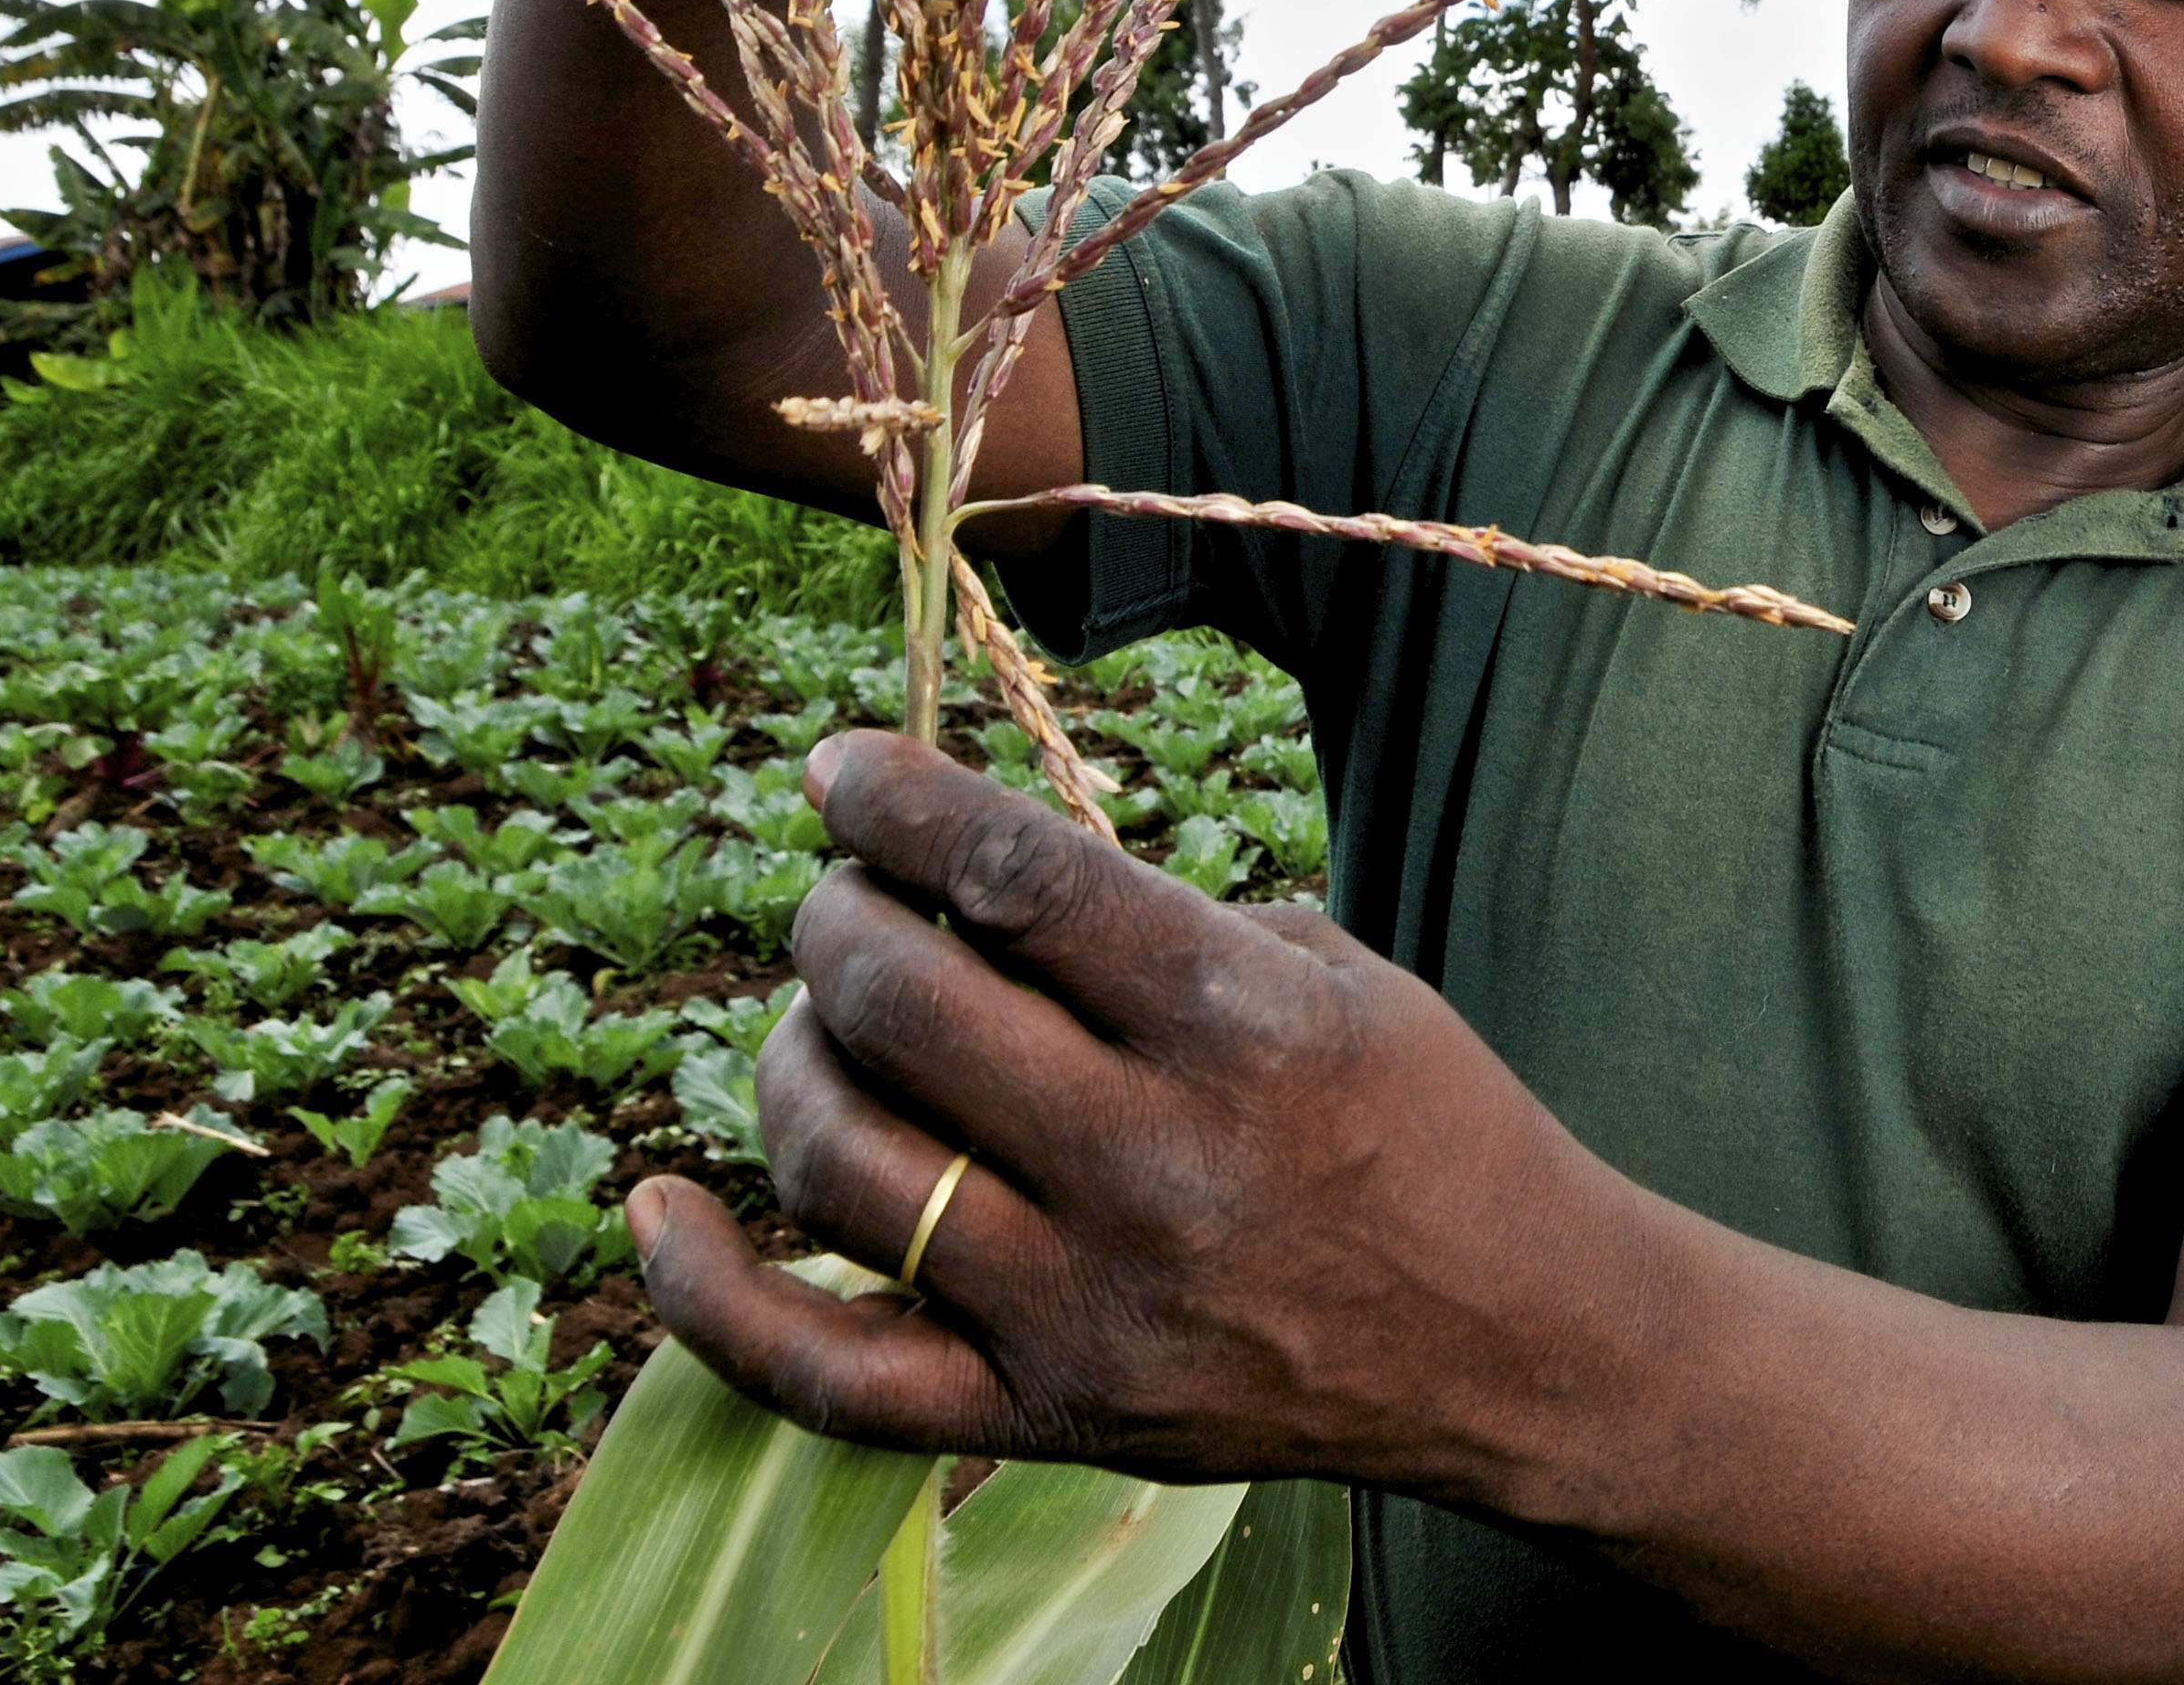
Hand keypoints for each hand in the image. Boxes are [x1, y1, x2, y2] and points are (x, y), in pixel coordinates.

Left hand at [629, 732, 1645, 1498]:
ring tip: (823, 1022)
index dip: (890, 798)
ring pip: (840, 1162)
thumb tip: (952, 874)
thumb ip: (1150, 927)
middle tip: (844, 897)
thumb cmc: (1424, 1124)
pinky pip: (822, 1374)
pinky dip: (710, 1296)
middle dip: (834, 915)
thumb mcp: (1326, 974)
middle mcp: (1152, 1166)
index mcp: (1237, 1026)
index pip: (1007, 874)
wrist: (1522, 1343)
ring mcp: (1087, 1307)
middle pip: (898, 1003)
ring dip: (794, 1056)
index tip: (835, 766)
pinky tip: (661, 1208)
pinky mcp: (1045, 1417)